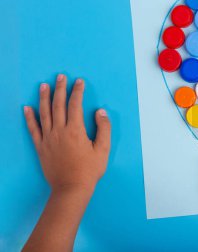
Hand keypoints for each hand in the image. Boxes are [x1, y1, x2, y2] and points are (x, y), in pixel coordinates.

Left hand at [23, 74, 110, 193]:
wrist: (71, 188)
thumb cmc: (89, 170)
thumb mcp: (103, 149)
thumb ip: (103, 129)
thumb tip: (100, 112)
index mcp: (76, 130)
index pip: (75, 105)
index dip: (77, 92)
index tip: (79, 81)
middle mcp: (59, 131)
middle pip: (58, 105)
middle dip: (60, 89)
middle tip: (61, 76)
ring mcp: (48, 139)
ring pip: (44, 113)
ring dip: (44, 98)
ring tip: (44, 85)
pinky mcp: (40, 147)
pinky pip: (33, 129)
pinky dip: (29, 118)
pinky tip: (26, 108)